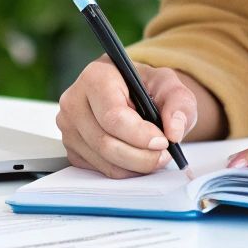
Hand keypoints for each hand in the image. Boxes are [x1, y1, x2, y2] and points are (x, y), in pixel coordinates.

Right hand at [54, 57, 197, 178]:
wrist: (130, 93)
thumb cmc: (145, 86)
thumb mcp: (168, 85)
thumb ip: (179, 103)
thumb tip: (174, 131)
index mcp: (96, 77)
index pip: (113, 116)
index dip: (140, 135)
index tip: (163, 141)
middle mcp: (74, 101)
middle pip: (106, 143)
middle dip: (141, 157)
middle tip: (164, 155)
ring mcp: (69, 127)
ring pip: (104, 161)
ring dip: (135, 166)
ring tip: (154, 155)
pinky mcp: (72, 148)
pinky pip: (99, 170)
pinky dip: (124, 170)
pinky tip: (136, 157)